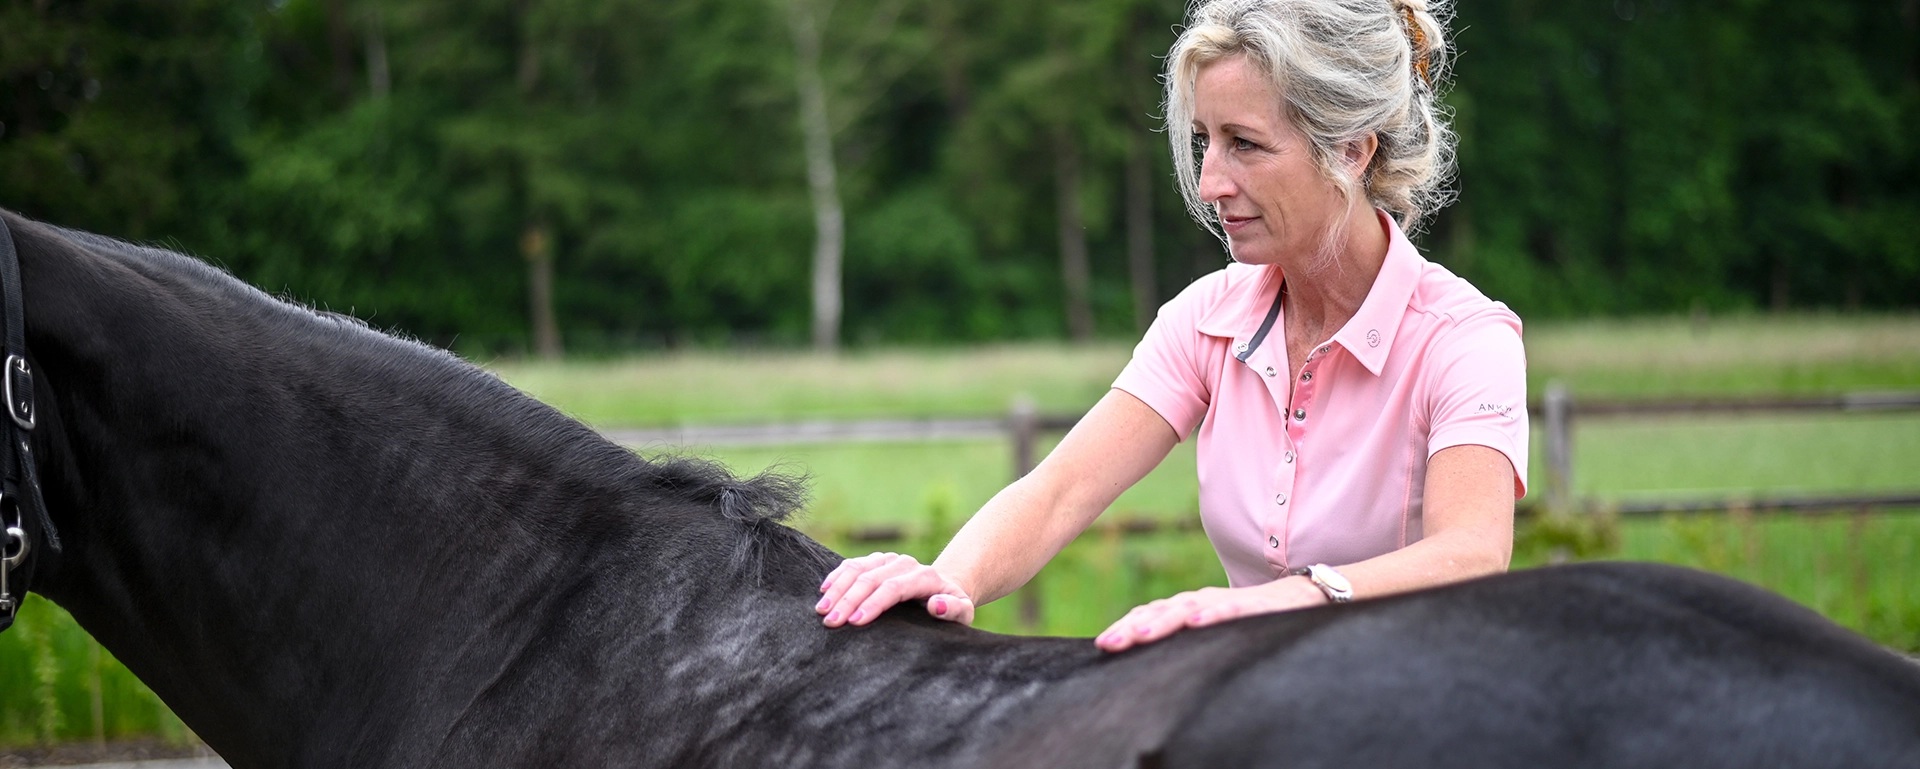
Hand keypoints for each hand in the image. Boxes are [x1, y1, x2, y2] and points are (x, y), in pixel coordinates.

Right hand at [816, 552, 975, 627]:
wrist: (944, 587)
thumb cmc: (952, 606)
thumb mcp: (963, 612)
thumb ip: (955, 609)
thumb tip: (937, 605)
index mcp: (924, 577)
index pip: (893, 588)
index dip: (873, 604)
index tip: (855, 622)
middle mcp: (904, 563)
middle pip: (871, 578)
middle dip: (848, 600)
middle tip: (830, 622)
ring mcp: (887, 559)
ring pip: (857, 568)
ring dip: (837, 588)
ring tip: (821, 610)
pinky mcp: (875, 560)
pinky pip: (851, 564)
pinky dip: (836, 576)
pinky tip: (823, 591)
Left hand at [1094, 576, 1326, 652]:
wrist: (1302, 596)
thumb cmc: (1251, 616)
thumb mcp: (1213, 629)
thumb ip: (1187, 640)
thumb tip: (1154, 661)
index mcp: (1189, 607)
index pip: (1150, 615)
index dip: (1126, 627)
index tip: (1101, 645)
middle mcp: (1202, 601)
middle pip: (1161, 611)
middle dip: (1132, 627)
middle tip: (1108, 644)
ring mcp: (1226, 601)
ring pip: (1188, 608)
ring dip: (1163, 621)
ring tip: (1140, 634)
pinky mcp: (1253, 605)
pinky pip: (1231, 609)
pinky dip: (1212, 614)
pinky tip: (1197, 621)